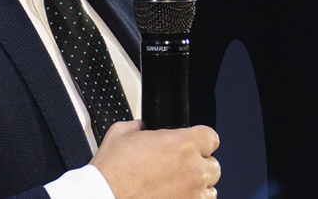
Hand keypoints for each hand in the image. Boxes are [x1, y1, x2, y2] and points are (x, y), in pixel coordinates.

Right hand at [90, 120, 220, 198]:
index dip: (200, 140)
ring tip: (177, 185)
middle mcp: (193, 170)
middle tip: (179, 167)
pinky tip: (176, 196)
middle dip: (198, 163)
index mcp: (181, 144)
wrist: (105, 198)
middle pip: (213, 164)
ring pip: (210, 188)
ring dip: (197, 185)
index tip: (194, 145)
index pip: (211, 137)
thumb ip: (140, 126)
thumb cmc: (111, 172)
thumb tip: (142, 126)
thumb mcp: (121, 133)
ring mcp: (193, 194)